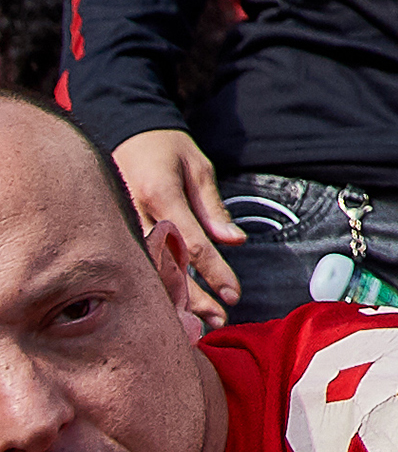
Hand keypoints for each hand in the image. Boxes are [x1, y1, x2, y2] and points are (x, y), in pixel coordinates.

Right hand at [110, 128, 239, 322]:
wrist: (122, 129)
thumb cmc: (165, 147)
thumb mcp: (198, 168)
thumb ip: (214, 208)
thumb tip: (235, 242)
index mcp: (159, 194)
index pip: (192, 244)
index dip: (215, 272)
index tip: (234, 294)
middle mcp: (133, 213)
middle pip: (165, 266)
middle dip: (193, 297)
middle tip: (219, 319)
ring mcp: (115, 224)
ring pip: (144, 272)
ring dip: (171, 299)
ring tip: (197, 322)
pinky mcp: (107, 231)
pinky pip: (131, 264)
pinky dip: (150, 288)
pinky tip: (166, 305)